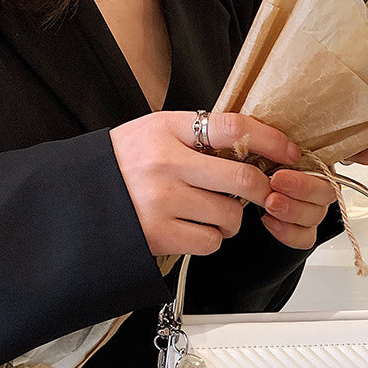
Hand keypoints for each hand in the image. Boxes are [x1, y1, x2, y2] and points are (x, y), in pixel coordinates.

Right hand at [109, 111, 339, 254]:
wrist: (77, 198)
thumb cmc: (123, 164)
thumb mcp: (154, 132)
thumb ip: (197, 135)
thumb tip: (252, 144)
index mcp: (167, 129)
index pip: (233, 127)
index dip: (271, 140)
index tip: (291, 154)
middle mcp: (166, 163)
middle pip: (243, 179)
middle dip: (263, 191)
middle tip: (263, 195)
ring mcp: (163, 201)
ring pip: (230, 215)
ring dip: (232, 220)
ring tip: (213, 214)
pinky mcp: (160, 234)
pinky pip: (211, 241)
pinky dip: (211, 239)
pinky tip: (194, 229)